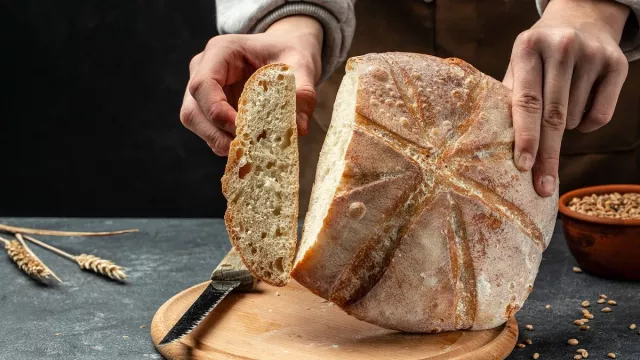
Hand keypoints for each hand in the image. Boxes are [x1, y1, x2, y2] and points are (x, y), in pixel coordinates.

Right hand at [180, 16, 322, 155]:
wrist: (287, 52)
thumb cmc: (290, 52)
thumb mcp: (302, 65)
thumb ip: (303, 92)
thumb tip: (298, 128)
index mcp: (221, 51)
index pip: (203, 85)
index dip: (217, 112)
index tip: (242, 130)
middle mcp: (204, 69)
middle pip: (193, 109)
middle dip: (216, 134)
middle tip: (245, 149)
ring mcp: (204, 90)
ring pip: (196, 123)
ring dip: (219, 141)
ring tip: (248, 151)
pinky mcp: (210, 107)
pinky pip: (209, 130)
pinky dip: (225, 142)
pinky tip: (249, 147)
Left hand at [503, 0, 629, 196]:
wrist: (580, 18)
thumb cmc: (539, 55)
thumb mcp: (518, 65)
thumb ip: (509, 98)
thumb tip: (496, 145)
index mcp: (528, 48)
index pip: (526, 102)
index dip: (525, 137)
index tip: (522, 166)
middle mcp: (561, 47)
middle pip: (553, 117)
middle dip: (547, 156)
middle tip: (542, 186)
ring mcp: (592, 54)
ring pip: (574, 118)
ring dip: (563, 129)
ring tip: (556, 108)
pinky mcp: (617, 63)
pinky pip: (600, 116)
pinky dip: (586, 126)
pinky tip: (579, 110)